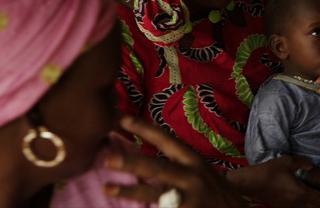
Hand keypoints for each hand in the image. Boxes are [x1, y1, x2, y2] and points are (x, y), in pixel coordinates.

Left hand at [104, 116, 244, 207]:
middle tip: (108, 160)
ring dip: (131, 191)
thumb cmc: (211, 189)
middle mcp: (193, 177)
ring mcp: (191, 198)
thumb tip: (152, 130)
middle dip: (133, 162)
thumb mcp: (199, 166)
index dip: (146, 129)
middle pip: (159, 168)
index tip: (123, 120)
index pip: (168, 140)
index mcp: (193, 160)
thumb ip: (176, 154)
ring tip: (108, 188)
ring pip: (156, 194)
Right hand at [228, 155, 319, 207]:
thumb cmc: (270, 171)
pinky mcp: (282, 207)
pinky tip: (300, 193)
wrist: (252, 182)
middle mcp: (297, 203)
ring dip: (314, 203)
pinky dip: (304, 204)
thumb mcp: (288, 161)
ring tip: (313, 192)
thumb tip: (311, 165)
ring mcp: (289, 207)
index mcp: (301, 193)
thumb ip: (303, 162)